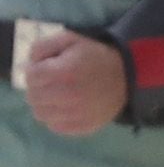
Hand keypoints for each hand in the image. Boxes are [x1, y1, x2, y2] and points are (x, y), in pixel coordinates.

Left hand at [17, 23, 126, 138]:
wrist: (129, 75)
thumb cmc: (96, 56)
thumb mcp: (70, 39)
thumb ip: (43, 46)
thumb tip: (30, 64)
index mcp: (62, 72)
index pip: (31, 76)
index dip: (37, 69)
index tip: (49, 67)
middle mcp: (66, 96)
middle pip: (33, 96)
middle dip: (40, 87)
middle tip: (54, 82)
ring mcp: (74, 114)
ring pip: (41, 113)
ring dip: (46, 104)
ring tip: (59, 95)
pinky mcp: (82, 126)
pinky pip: (55, 126)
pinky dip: (56, 117)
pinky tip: (67, 107)